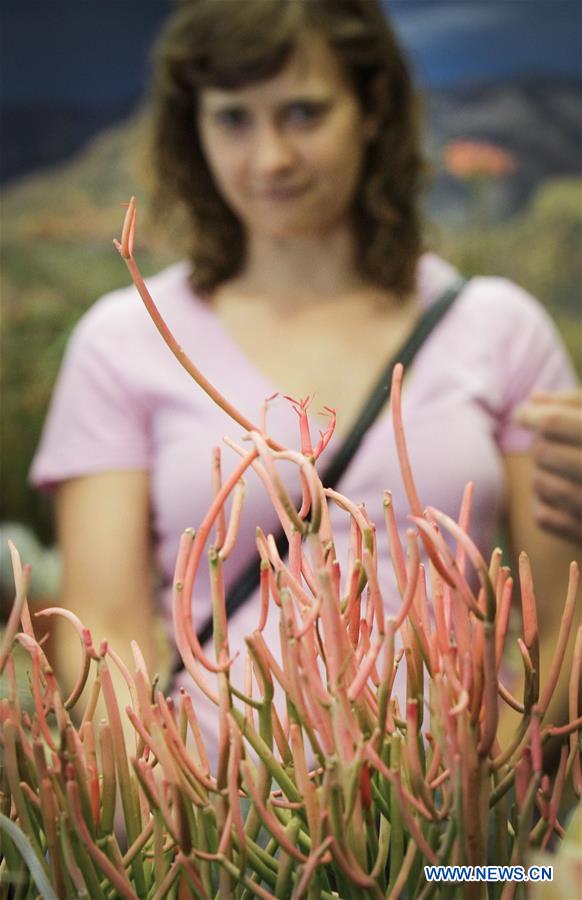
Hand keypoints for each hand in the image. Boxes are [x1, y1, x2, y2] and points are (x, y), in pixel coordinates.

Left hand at [514, 389, 581, 544]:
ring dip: (542, 472)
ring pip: (539, 483)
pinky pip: (543, 516)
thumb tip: (534, 399)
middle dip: (542, 444)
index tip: (524, 414)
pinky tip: (566, 498)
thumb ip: (577, 404)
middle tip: (554, 443)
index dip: (533, 416)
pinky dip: (546, 505)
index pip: (555, 423)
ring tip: (561, 469)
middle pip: (543, 452)